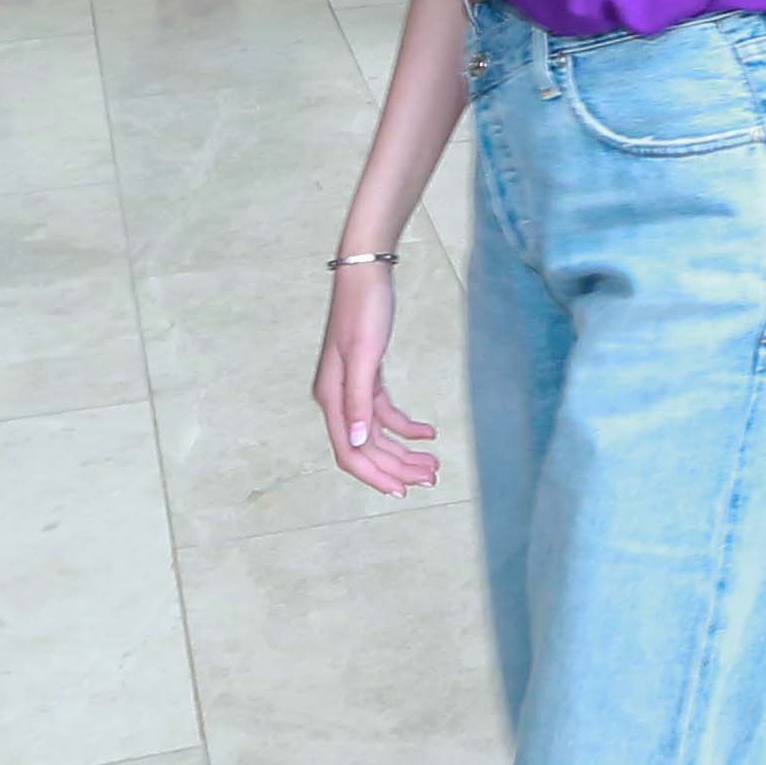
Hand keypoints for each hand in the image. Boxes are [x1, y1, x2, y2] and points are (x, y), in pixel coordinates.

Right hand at [310, 261, 437, 492]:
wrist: (366, 273)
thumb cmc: (364, 309)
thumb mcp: (364, 355)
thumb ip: (359, 401)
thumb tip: (355, 442)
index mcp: (332, 397)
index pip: (350, 452)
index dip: (375, 475)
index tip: (402, 491)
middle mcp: (338, 399)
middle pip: (366, 448)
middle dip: (397, 467)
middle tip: (431, 479)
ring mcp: (352, 389)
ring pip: (377, 434)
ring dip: (403, 452)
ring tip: (433, 465)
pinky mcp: (367, 378)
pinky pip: (384, 413)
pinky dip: (406, 426)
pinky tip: (429, 433)